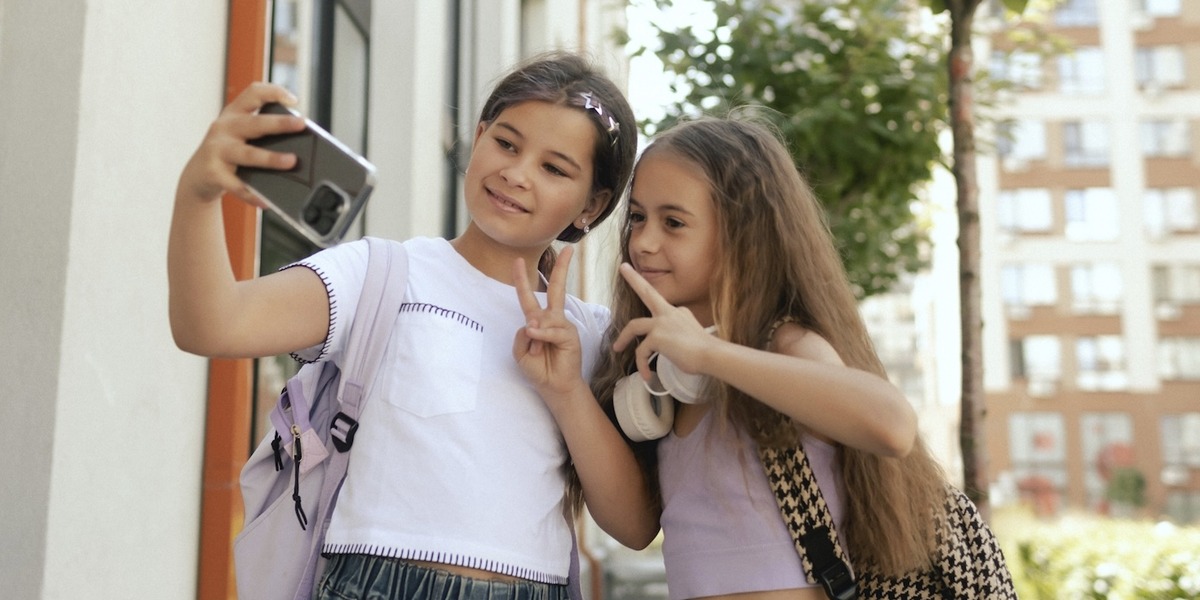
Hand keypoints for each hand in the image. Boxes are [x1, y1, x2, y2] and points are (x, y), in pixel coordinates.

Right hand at [177, 82, 305, 206]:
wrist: (198, 176)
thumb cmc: (229, 152)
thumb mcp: (241, 136)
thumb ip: (263, 134)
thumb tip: (301, 147)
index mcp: (234, 114)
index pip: (253, 93)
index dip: (273, 92)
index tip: (294, 100)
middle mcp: (224, 127)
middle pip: (255, 123)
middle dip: (279, 123)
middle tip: (301, 124)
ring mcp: (217, 150)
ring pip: (248, 154)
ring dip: (271, 158)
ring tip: (291, 161)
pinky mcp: (214, 173)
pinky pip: (237, 185)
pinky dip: (252, 195)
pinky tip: (266, 201)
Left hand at [512, 246, 585, 398]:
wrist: (554, 386)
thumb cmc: (538, 368)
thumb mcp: (520, 352)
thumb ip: (521, 335)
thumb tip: (533, 323)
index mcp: (537, 320)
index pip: (528, 296)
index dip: (522, 279)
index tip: (518, 260)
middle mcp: (552, 319)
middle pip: (556, 289)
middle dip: (562, 269)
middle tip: (569, 250)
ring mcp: (563, 325)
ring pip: (544, 317)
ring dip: (536, 334)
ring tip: (537, 351)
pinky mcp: (570, 335)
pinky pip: (553, 329)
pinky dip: (543, 335)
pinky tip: (539, 341)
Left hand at [611, 262, 714, 381]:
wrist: (712, 355)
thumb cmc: (705, 351)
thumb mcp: (691, 334)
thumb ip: (679, 331)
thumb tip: (672, 342)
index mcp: (678, 312)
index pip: (660, 303)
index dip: (651, 300)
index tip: (643, 286)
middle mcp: (669, 313)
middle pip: (647, 292)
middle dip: (634, 278)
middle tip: (623, 268)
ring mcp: (661, 323)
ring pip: (634, 326)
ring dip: (623, 338)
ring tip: (617, 348)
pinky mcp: (656, 337)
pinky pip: (641, 352)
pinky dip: (641, 365)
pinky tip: (646, 376)